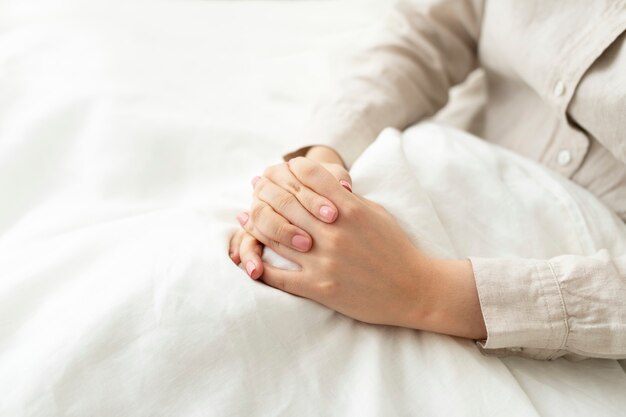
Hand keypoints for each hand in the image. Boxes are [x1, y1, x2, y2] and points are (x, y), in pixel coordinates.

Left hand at [238, 157, 486, 338]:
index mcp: (349, 208)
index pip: (308, 175)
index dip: (289, 168)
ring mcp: (324, 260)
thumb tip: (322, 182)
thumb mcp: (375, 212)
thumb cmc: (395, 248)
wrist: (415, 290)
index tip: (280, 170)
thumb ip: (347, 198)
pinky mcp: (319, 287)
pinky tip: (251, 258)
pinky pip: (278, 275)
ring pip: (275, 234)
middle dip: (265, 189)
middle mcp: (333, 230)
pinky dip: (260, 265)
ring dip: (256, 223)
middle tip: (255, 187)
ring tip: (246, 217)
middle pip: (284, 200)